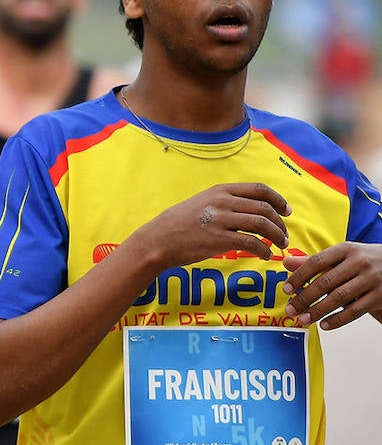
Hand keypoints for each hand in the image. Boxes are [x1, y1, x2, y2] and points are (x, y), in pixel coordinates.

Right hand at [138, 182, 290, 269]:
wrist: (157, 240)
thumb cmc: (179, 224)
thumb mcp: (202, 202)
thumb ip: (225, 202)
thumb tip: (251, 210)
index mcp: (220, 190)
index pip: (259, 189)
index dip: (278, 200)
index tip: (287, 212)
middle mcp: (222, 202)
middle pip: (265, 208)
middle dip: (280, 223)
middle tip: (285, 235)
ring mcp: (221, 220)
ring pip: (262, 224)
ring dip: (277, 236)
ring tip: (280, 245)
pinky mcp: (219, 239)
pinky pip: (252, 242)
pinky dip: (264, 250)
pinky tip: (264, 255)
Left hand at [282, 243, 381, 328]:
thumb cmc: (365, 260)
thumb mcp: (343, 255)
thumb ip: (315, 260)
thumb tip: (287, 263)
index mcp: (346, 249)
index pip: (316, 262)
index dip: (298, 277)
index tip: (286, 289)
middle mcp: (359, 262)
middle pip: (325, 282)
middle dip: (305, 298)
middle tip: (291, 309)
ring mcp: (371, 279)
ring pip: (339, 298)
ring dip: (318, 311)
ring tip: (304, 319)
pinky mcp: (380, 296)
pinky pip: (355, 311)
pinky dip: (338, 320)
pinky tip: (325, 325)